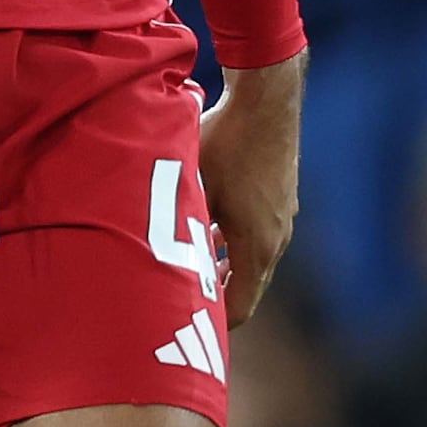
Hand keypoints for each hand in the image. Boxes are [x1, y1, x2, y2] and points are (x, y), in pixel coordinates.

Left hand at [200, 54, 304, 319]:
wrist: (268, 100)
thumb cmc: (226, 143)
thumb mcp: (192, 188)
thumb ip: (178, 226)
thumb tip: (143, 258)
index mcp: (257, 248)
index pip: (239, 309)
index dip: (211, 323)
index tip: (184, 326)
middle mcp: (277, 240)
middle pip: (246, 288)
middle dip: (214, 298)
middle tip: (180, 304)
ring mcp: (283, 220)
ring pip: (251, 261)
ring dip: (223, 267)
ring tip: (189, 267)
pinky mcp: (282, 200)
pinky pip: (257, 237)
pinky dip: (234, 244)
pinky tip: (208, 228)